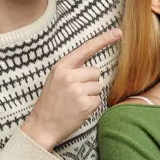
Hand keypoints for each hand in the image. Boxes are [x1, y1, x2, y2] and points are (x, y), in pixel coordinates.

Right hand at [21, 28, 122, 151]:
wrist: (42, 127)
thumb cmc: (50, 102)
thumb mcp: (55, 79)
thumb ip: (71, 69)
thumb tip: (93, 66)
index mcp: (61, 67)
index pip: (86, 49)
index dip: (103, 39)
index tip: (117, 32)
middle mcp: (69, 76)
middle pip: (96, 71)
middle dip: (90, 82)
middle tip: (74, 93)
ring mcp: (78, 91)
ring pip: (98, 86)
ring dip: (91, 94)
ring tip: (74, 101)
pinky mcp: (85, 104)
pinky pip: (98, 99)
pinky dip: (91, 105)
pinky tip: (78, 109)